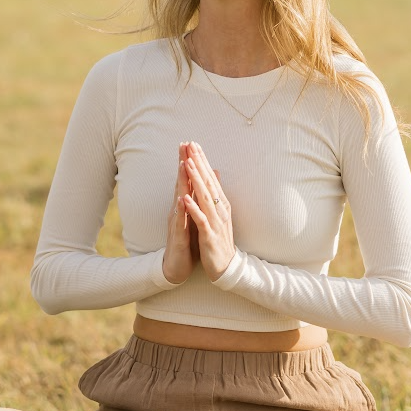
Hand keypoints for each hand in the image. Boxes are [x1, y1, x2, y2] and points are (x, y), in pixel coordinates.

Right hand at [162, 145, 197, 284]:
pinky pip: (180, 220)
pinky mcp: (178, 235)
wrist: (177, 266)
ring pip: (179, 198)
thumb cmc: (186, 241)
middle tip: (183, 144)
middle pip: (180, 183)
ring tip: (183, 165)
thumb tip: (201, 182)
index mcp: (184, 206)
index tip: (190, 143)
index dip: (188, 162)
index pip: (187, 180)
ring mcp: (177, 222)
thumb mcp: (193, 217)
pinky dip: (181, 209)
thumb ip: (196, 200)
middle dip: (182, 164)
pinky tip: (182, 199)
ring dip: (180, 182)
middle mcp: (178, 210)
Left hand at [181, 141, 235, 281]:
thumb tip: (216, 172)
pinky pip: (200, 219)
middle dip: (198, 163)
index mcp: (220, 203)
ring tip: (186, 164)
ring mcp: (215, 221)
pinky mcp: (209, 235)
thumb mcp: (219, 213)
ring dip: (196, 180)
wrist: (226, 266)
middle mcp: (219, 209)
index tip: (193, 144)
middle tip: (190, 145)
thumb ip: (216, 192)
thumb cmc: (219, 238)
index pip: (210, 177)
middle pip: (208, 182)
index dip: (202, 160)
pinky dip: (193, 208)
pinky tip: (185, 198)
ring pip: (205, 197)